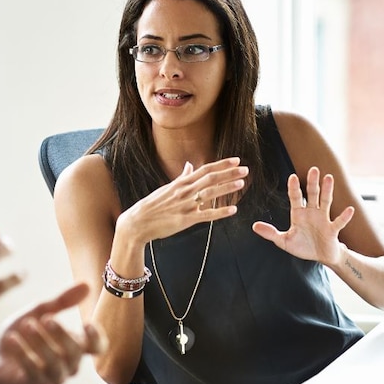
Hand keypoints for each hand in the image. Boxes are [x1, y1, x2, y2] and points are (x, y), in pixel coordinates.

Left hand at [0, 283, 106, 383]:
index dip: (96, 338)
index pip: (97, 348)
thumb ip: (61, 301)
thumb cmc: (22, 335)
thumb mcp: (39, 312)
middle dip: (62, 334)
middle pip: (75, 353)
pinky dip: (23, 354)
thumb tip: (86, 285)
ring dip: (42, 344)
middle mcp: (68, 364)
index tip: (86, 323)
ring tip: (27, 325)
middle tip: (46, 318)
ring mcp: (53, 378)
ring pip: (56, 364)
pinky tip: (12, 339)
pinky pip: (34, 373)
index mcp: (74, 346)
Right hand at [117, 157, 247, 243]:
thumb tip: (189, 165)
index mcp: (181, 183)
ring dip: (226, 188)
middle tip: (245, 169)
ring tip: (241, 184)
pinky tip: (233, 210)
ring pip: (210, 194)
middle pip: (210, 179)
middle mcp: (184, 191)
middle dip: (229, 173)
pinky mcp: (185, 220)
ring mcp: (185, 205)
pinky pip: (206, 215)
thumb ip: (182, 177)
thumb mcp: (167, 188)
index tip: (236, 161)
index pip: (205, 169)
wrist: (138, 222)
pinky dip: (220, 212)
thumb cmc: (153, 205)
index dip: (221, 165)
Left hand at [252, 166, 353, 265]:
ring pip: (326, 202)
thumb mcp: (284, 241)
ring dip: (327, 190)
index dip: (294, 188)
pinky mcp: (332, 230)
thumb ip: (270, 233)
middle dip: (312, 182)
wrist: (320, 257)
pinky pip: (339, 222)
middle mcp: (312, 213)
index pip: (296, 197)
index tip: (293, 176)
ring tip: (329, 177)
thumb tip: (254, 226)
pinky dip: (344, 216)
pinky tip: (349, 209)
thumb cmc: (303, 246)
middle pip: (312, 194)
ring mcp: (323, 219)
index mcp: (299, 214)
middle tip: (313, 169)